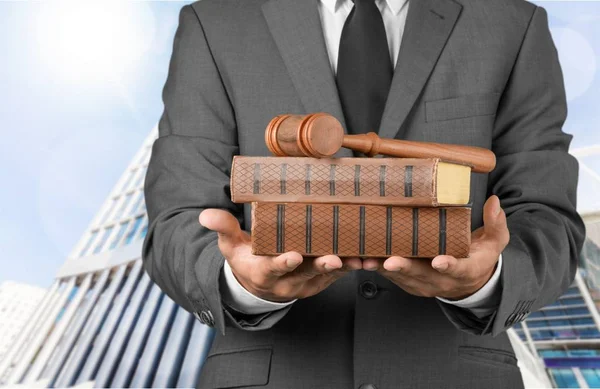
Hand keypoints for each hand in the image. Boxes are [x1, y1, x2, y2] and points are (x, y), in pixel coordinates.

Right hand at [199, 209, 361, 301]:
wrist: (260, 284)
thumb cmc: (246, 259)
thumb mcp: (230, 245)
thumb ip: (223, 228)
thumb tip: (205, 215)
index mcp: (262, 272)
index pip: (272, 268)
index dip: (282, 263)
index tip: (292, 255)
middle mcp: (286, 282)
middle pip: (305, 273)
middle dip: (320, 265)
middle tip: (334, 258)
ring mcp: (305, 283)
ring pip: (326, 276)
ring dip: (344, 268)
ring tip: (359, 259)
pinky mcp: (321, 282)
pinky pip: (339, 276)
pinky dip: (352, 267)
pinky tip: (367, 257)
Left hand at [362, 195, 508, 299]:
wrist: (469, 282)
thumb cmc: (479, 256)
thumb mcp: (495, 242)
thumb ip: (496, 224)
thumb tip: (494, 202)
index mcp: (465, 271)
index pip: (458, 269)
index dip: (448, 265)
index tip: (439, 260)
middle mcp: (442, 282)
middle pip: (422, 275)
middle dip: (404, 268)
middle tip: (390, 260)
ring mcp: (423, 284)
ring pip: (401, 277)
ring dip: (383, 269)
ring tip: (366, 259)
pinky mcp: (408, 283)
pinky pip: (390, 277)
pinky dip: (376, 268)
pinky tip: (360, 257)